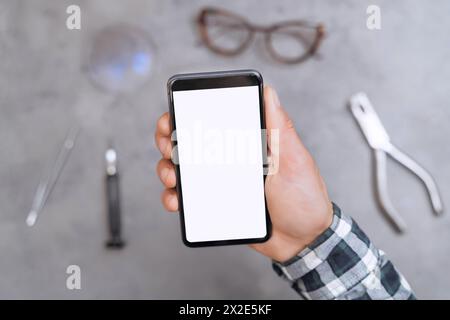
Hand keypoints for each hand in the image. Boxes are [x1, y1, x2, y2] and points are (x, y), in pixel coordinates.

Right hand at [155, 86, 332, 262]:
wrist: (303, 242)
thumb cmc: (304, 200)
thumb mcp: (294, 160)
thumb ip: (281, 129)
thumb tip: (269, 92)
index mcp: (249, 145)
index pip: (215, 122)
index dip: (190, 116)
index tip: (176, 117)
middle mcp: (231, 161)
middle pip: (191, 144)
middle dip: (170, 140)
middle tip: (170, 147)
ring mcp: (222, 183)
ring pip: (183, 170)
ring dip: (168, 169)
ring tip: (173, 177)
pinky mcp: (216, 205)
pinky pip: (188, 200)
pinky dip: (174, 198)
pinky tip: (177, 200)